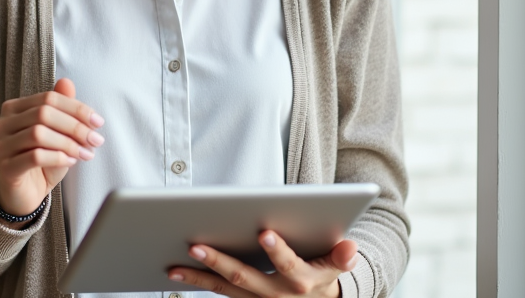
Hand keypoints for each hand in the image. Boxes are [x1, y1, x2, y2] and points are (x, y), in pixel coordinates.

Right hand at [0, 78, 104, 216]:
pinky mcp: (5, 168)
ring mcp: (0, 145)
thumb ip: (61, 109)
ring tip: (85, 153)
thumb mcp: (56, 133)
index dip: (76, 108)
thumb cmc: (41, 161)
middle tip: (95, 140)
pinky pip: (35, 157)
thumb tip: (66, 83)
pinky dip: (58, 157)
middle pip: (43, 113)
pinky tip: (70, 162)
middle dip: (75, 126)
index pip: (48, 98)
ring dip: (68, 143)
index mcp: (14, 109)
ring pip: (38, 134)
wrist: (24, 194)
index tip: (98, 122)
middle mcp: (2, 123)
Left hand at [167, 230, 357, 297]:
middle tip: (195, 245)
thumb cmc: (322, 275)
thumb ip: (340, 258)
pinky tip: (176, 272)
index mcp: (302, 282)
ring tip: (173, 265)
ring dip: (198, 277)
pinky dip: (197, 283)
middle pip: (245, 278)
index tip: (264, 232)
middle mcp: (276, 295)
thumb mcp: (336, 268)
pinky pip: (217, 293)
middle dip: (219, 261)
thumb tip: (350, 248)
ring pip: (224, 289)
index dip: (277, 251)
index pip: (289, 266)